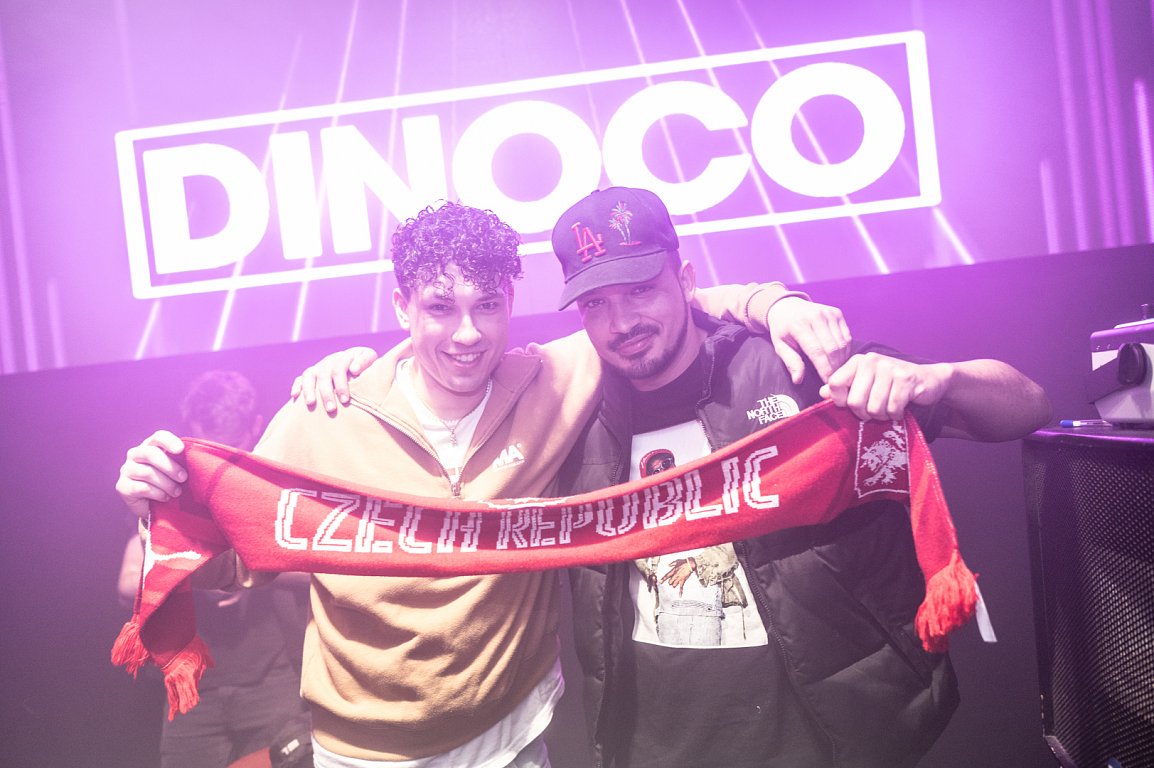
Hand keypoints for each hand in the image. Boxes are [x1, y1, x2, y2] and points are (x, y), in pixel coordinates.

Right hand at [114, 430, 187, 519]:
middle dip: (170, 467)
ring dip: (166, 484)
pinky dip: (158, 494)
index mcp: (151, 445)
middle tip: (184, 478)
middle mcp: (135, 454)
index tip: (181, 450)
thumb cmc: (171, 481)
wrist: (155, 504)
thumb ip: (184, 460)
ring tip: (176, 492)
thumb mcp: (178, 469)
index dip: (169, 441)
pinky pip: (142, 488)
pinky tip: (165, 497)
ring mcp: (126, 470)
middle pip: (151, 453)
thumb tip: (201, 457)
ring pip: (147, 473)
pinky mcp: (122, 486)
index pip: (158, 437)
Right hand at [289, 346, 378, 413]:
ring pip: (309, 376)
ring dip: (309, 390)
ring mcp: (318, 368)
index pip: (339, 370)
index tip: (345, 400)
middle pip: (323, 376)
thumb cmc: (364, 365)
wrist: (355, 362)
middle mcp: (328, 362)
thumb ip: (365, 361)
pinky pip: (299, 379)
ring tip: (311, 404)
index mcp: (342, 358)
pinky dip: (296, 386)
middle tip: (331, 409)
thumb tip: (354, 370)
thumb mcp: (369, 358)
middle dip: (326, 393)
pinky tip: (294, 396)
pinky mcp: (310, 375)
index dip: (341, 385)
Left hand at [659, 558, 697, 594]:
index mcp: (673, 571)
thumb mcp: (676, 561)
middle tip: (672, 580)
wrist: (690, 564)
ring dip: (674, 585)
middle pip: (670, 582)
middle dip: (670, 582)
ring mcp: (679, 579)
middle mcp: (675, 575)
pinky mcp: (683, 580)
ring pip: (674, 585)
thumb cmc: (683, 562)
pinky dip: (680, 592)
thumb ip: (671, 564)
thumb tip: (668, 565)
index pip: (666, 576)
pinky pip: (681, 587)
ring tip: (675, 582)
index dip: (663, 579)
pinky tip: (680, 596)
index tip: (660, 582)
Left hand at [766, 297, 851, 384]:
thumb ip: (791, 362)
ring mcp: (829, 313)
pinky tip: (840, 360)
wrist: (787, 306)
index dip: (824, 369)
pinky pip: (846, 336)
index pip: (817, 351)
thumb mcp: (780, 346)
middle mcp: (816, 316)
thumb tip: (798, 380)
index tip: (827, 383)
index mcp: (799, 324)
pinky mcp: (837, 313)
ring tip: (837, 372)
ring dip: (842, 360)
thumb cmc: (783, 329)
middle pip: (832, 348)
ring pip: (842, 343)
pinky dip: (845, 350)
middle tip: (834, 381)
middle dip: (835, 367)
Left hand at [820, 353, 952, 421]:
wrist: (928, 380)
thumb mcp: (865, 385)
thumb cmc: (891, 386)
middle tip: (874, 410)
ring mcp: (889, 368)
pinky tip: (900, 408)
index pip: (835, 383)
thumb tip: (822, 393)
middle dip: (864, 413)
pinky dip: (895, 414)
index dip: (840, 401)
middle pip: (854, 401)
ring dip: (882, 415)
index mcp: (857, 361)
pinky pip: (892, 408)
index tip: (850, 405)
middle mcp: (871, 360)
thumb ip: (843, 388)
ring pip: (873, 408)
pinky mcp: (906, 379)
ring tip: (888, 407)